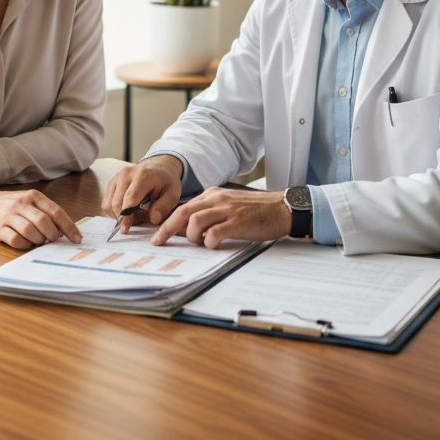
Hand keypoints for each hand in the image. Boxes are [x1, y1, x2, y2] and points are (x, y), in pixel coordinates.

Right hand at [0, 186, 81, 248]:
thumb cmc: (12, 205)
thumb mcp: (29, 201)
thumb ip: (45, 212)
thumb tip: (64, 231)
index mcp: (34, 196)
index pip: (56, 211)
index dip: (68, 227)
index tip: (77, 238)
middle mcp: (22, 204)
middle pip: (44, 221)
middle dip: (52, 235)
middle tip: (53, 241)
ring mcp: (9, 216)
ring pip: (30, 231)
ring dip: (39, 240)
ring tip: (39, 241)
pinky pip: (16, 240)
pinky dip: (25, 245)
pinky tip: (26, 243)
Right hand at [102, 155, 182, 233]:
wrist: (158, 167)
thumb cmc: (166, 182)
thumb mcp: (173, 194)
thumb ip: (164, 207)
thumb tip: (153, 219)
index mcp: (143, 176)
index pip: (130, 199)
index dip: (126, 217)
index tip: (125, 230)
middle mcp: (126, 174)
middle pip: (117, 203)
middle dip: (123, 218)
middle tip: (136, 222)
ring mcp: (117, 177)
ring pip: (109, 204)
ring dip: (118, 215)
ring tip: (133, 215)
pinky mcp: (112, 182)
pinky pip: (106, 202)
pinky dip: (114, 211)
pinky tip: (126, 211)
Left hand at [150, 187, 290, 248]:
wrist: (282, 208)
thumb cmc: (256, 211)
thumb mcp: (229, 205)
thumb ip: (211, 213)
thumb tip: (190, 229)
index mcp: (213, 195)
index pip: (184, 206)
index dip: (169, 221)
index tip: (159, 233)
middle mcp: (217, 199)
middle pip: (183, 212)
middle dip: (167, 228)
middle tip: (158, 241)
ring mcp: (227, 210)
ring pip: (195, 221)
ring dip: (191, 236)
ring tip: (199, 243)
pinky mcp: (237, 223)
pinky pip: (214, 233)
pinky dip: (209, 242)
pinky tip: (214, 245)